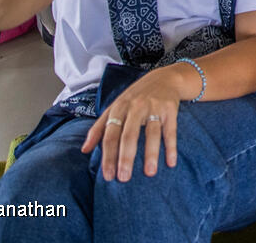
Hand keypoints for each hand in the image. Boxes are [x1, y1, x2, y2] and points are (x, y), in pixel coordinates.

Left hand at [82, 65, 183, 181]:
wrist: (164, 78)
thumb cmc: (135, 98)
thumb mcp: (115, 108)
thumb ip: (98, 128)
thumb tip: (84, 150)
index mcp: (119, 108)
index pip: (110, 134)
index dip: (108, 155)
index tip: (108, 175)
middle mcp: (136, 107)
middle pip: (129, 134)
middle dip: (126, 157)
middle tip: (124, 178)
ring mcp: (154, 107)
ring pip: (151, 132)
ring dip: (151, 153)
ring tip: (149, 173)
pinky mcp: (170, 110)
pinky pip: (170, 130)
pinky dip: (171, 146)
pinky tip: (171, 162)